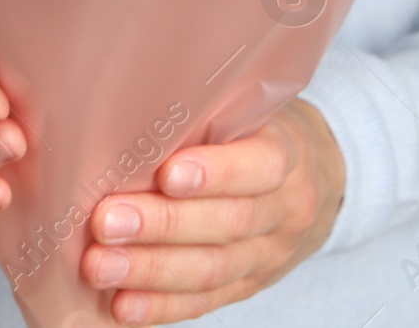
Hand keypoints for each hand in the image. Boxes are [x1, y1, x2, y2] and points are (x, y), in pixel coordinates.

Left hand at [80, 99, 344, 325]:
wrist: (317, 182)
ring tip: (101, 265)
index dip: (217, 173)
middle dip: (164, 225)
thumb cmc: (257, 134)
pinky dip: (161, 305)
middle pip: (228, 223)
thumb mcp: (249, 112)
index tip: (166, 175)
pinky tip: (123, 304)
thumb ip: (204, 117)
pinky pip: (205, 302)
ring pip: (213, 269)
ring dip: (151, 270)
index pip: (263, 165)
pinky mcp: (248, 286)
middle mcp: (285, 209)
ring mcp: (268, 255)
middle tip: (107, 221)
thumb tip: (121, 122)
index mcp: (288, 153)